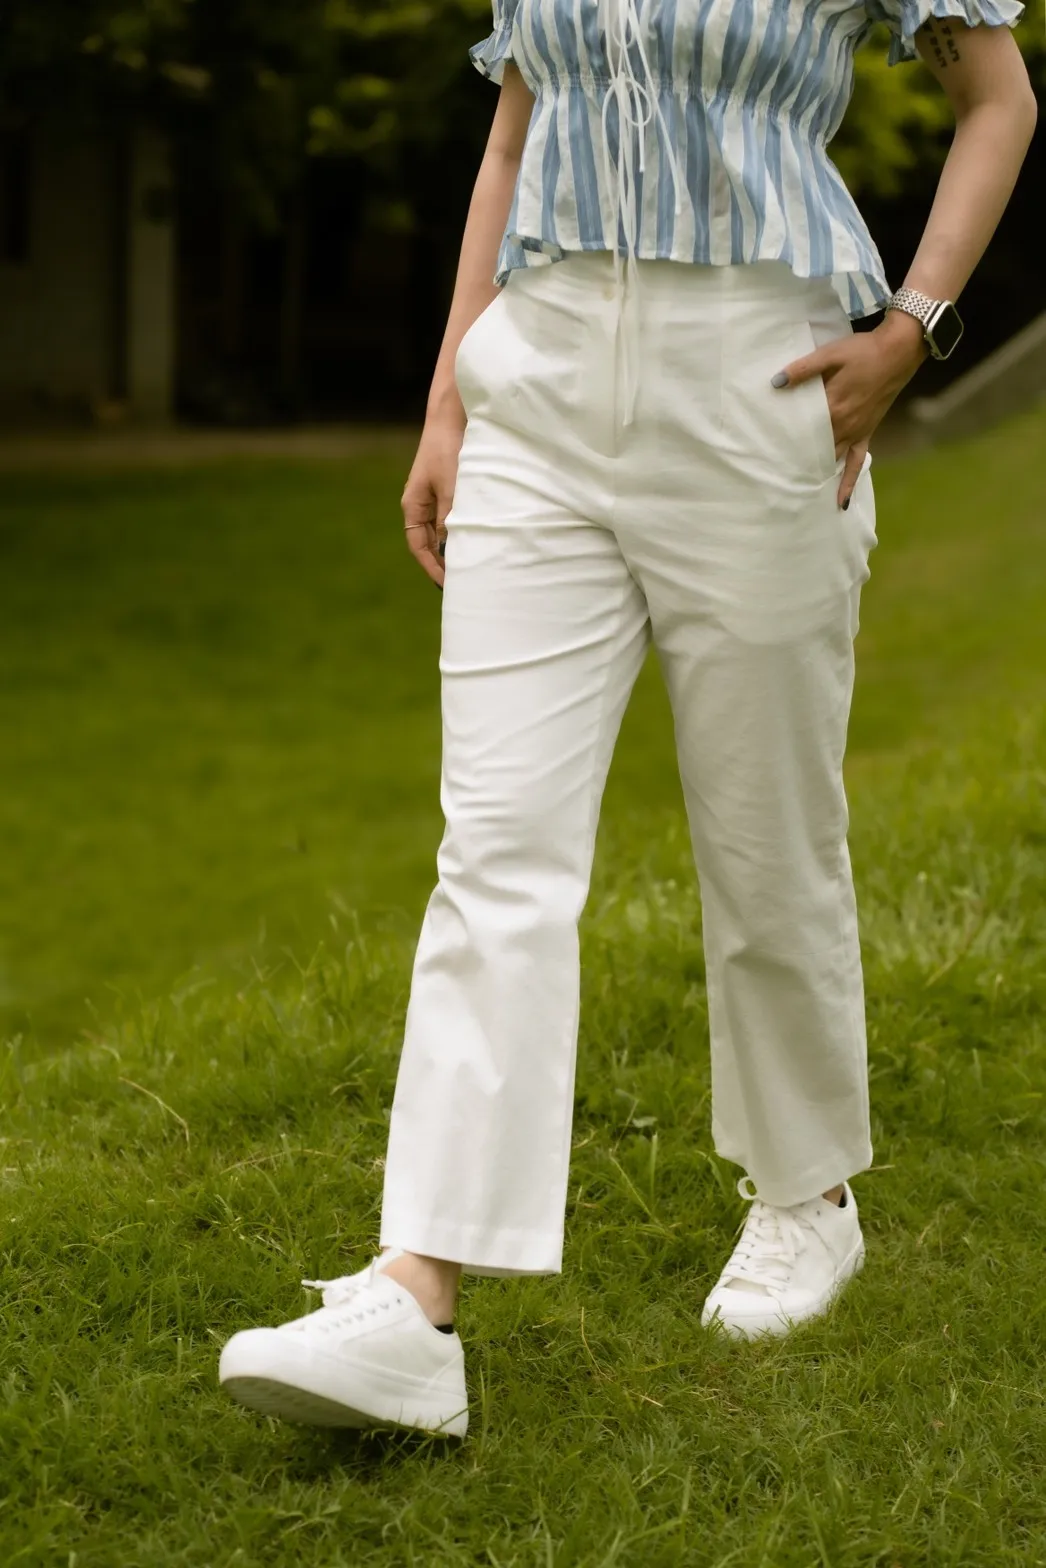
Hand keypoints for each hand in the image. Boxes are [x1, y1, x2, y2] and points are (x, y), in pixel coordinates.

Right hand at [401, 412, 465, 588]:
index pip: (418, 547)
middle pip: (428, 544)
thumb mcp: (451, 487)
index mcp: (413, 506)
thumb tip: (449, 549)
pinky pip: (451, 520)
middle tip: (462, 584)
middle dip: (442, 564)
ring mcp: (434, 498)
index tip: (447, 585)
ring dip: (453, 550)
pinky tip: (475, 541)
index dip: (432, 567)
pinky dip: (461, 533)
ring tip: (470, 568)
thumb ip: (450, 518)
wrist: (452, 416)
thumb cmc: (449, 449)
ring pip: (441, 533)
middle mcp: (420, 505)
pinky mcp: (448, 491)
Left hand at [772, 312, 927, 506]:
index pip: (800, 429)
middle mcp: (842, 426)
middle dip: (794, 461)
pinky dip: (849, 482)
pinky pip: (857, 463)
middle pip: (813, 448)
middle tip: (772, 477)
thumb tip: (776, 382)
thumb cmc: (862, 351)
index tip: (763, 453)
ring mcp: (855, 432)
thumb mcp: (830, 354)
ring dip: (814, 473)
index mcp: (831, 407)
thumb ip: (803, 369)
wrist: (898, 352)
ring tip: (795, 490)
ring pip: (831, 459)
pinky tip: (841, 502)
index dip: (782, 439)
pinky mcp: (866, 434)